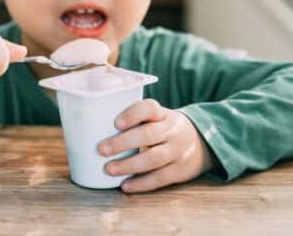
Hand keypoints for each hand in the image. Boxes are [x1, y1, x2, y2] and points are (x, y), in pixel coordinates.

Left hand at [98, 99, 213, 192]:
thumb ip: (134, 123)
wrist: (201, 143)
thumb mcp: (156, 120)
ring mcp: (178, 150)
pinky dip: (142, 183)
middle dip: (123, 142)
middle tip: (101, 149)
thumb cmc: (164, 130)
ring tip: (109, 169)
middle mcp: (172, 130)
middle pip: (149, 134)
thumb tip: (91, 132)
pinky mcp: (180, 170)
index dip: (133, 114)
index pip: (149, 108)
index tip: (115, 123)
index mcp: (163, 114)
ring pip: (154, 158)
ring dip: (130, 165)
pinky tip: (125, 186)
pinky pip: (160, 177)